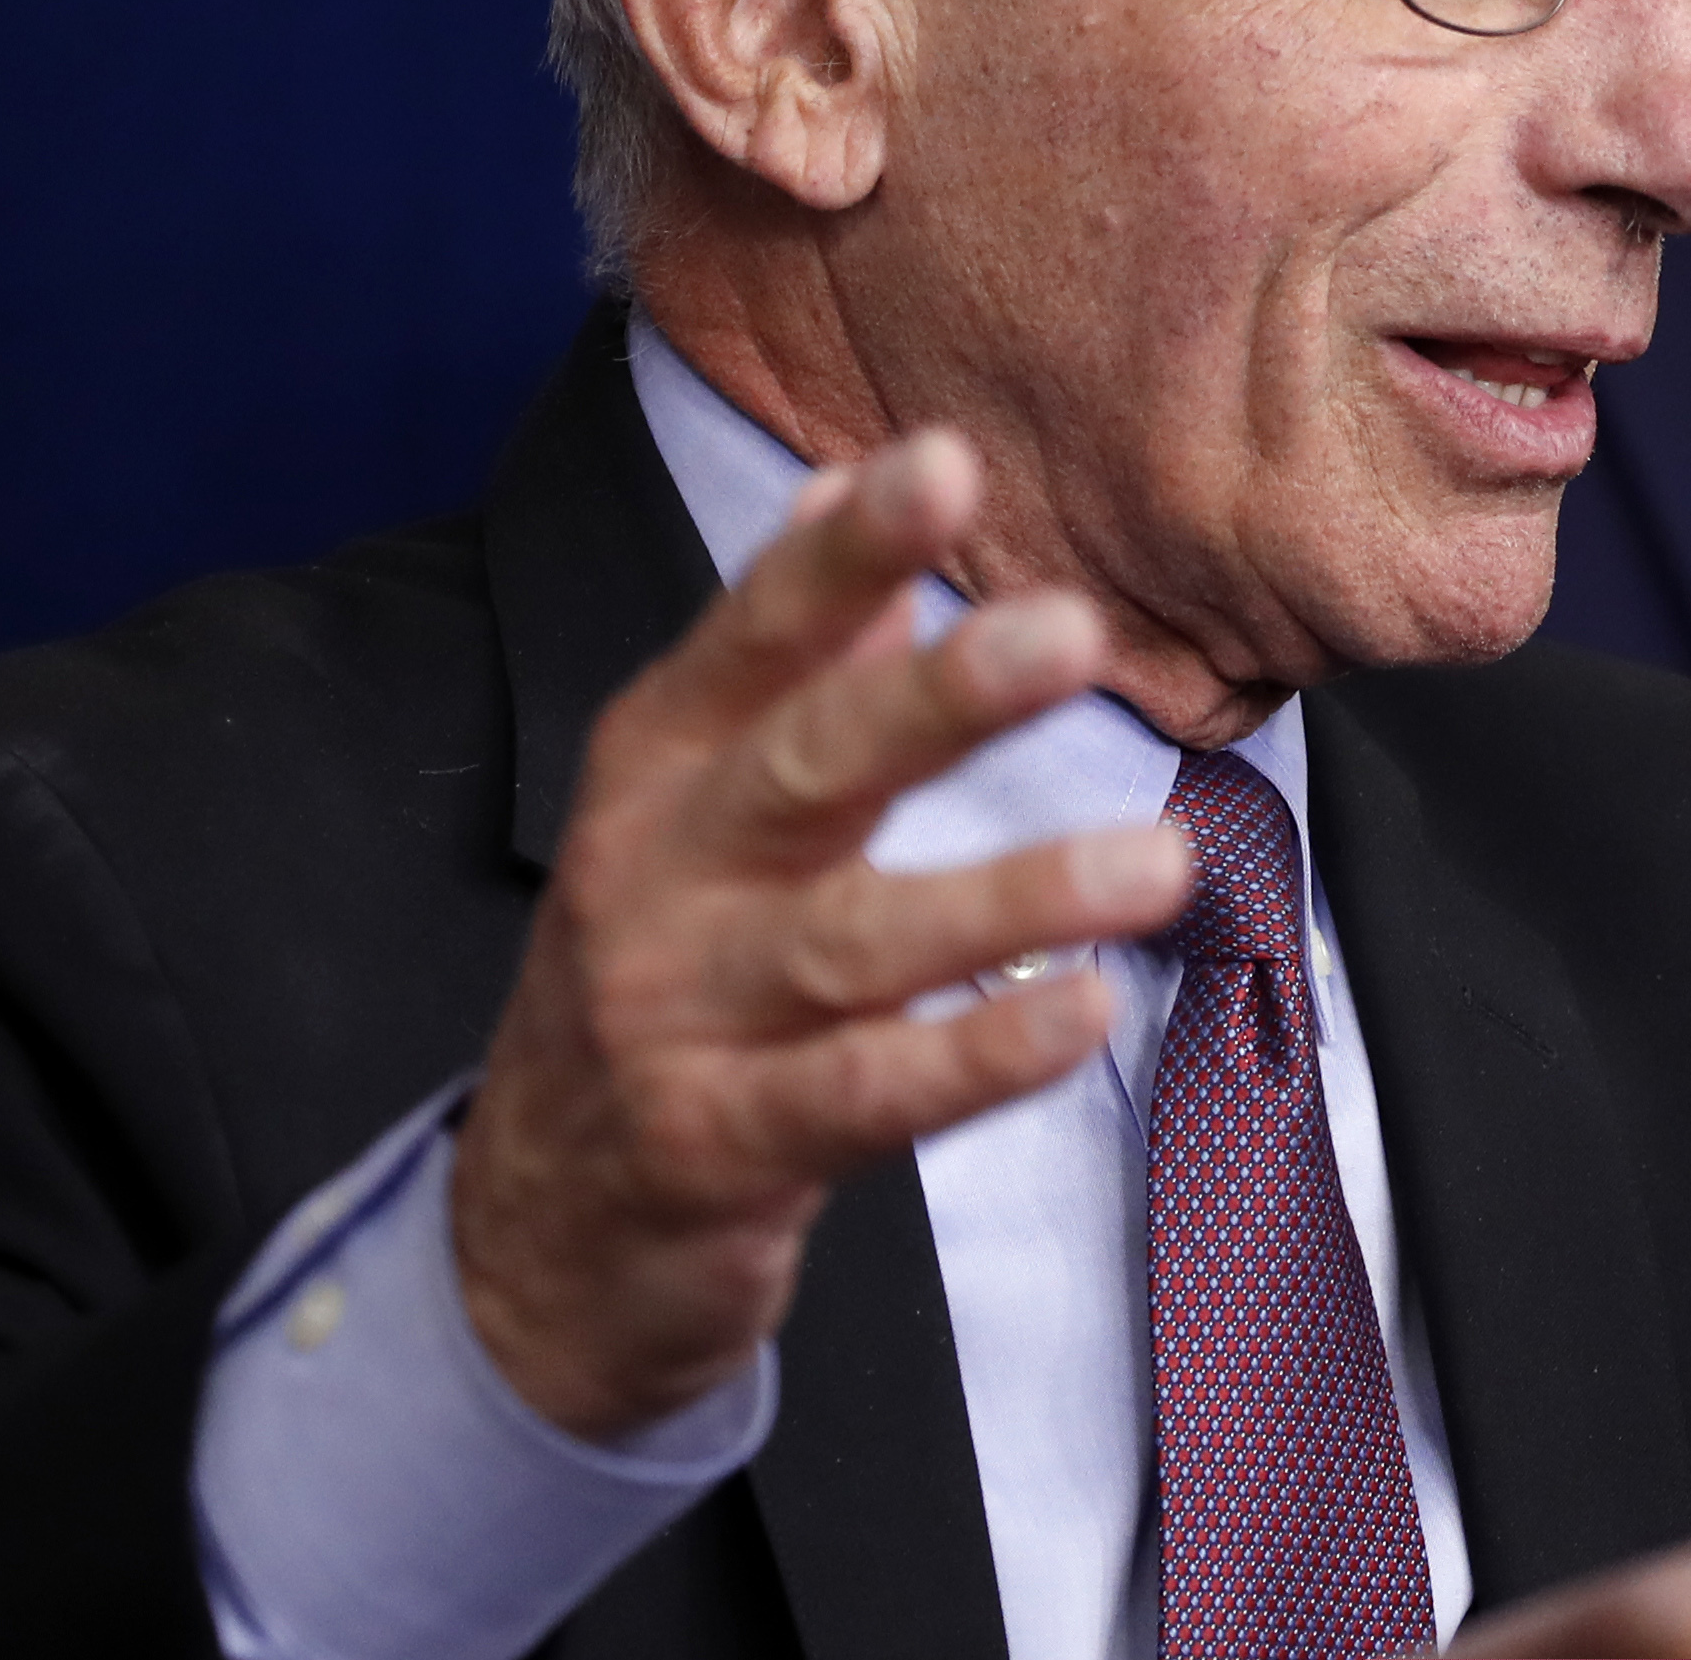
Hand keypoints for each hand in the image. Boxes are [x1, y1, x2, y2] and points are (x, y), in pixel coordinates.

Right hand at [451, 431, 1193, 1437]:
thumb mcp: (692, 801)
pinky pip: (864, 1094)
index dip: (845, 557)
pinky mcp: (720, 1146)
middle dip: (934, 697)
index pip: (754, 639)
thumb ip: (783, 652)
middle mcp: (657, 875)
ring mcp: (679, 1017)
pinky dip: (974, 1055)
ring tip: (1155, 860)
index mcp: (659, 767)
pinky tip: (1083, 1012)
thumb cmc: (660, 973)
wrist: (535, 1232)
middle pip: (802, 768)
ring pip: (853, 942)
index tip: (942, 459)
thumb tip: (845, 481)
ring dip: (1010, 896)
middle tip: (1067, 630)